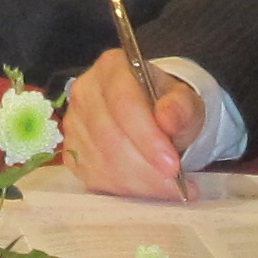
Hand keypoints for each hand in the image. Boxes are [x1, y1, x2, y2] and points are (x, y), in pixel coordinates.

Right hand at [60, 49, 201, 197]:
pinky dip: (128, 189)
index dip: (148, 138)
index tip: (173, 165)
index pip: (124, 104)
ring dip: (141, 183)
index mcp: (112, 68)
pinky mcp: (72, 153)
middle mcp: (85, 92)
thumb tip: (168, 118)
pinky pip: (97, 179)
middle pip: (111, 139)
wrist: (154, 115)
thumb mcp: (185, 101)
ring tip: (170, 187)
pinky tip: (149, 187)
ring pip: (104, 164)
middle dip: (147, 169)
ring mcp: (74, 124)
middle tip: (178, 185)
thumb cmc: (168, 105)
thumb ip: (181, 108)